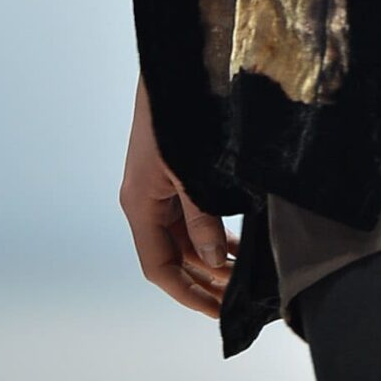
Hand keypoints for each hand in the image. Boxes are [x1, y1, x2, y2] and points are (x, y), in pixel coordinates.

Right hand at [120, 72, 238, 312]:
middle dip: (203, 280)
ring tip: (241, 276)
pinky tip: (235, 244)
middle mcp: (145, 203)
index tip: (216, 311)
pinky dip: (211, 234)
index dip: (187, 293)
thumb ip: (201, 217)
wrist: (171, 69)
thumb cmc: (175, 117)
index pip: (158, 267)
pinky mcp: (173, 176)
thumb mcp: (189, 172)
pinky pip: (190, 217)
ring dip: (209, 259)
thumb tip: (214, 262)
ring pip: (183, 239)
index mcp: (140, 206)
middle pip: (172, 258)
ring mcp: (158, 190)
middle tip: (237, 298)